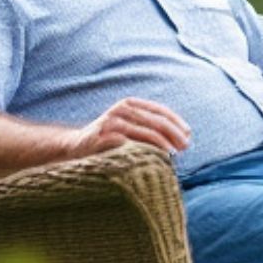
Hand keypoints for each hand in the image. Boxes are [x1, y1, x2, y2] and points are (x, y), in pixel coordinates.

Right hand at [72, 97, 190, 156]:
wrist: (75, 147)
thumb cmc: (109, 140)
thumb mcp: (129, 127)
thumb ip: (150, 127)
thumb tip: (184, 137)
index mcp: (129, 104)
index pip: (159, 110)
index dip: (176, 122)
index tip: (188, 134)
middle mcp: (121, 110)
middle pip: (156, 120)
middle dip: (174, 134)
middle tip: (185, 146)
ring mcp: (112, 123)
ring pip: (146, 132)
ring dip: (164, 143)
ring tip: (174, 153)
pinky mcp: (104, 138)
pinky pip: (131, 144)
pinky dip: (146, 151)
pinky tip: (156, 159)